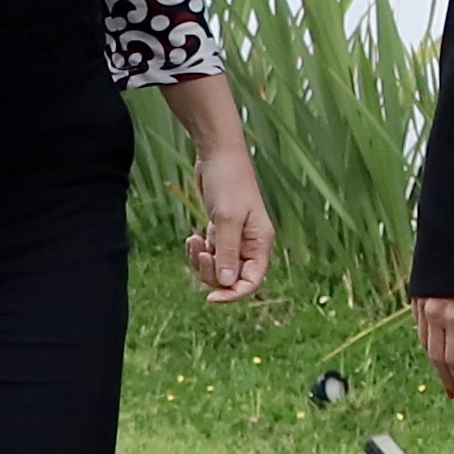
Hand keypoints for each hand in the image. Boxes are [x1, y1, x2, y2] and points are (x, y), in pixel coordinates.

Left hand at [182, 141, 272, 303]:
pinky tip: (192, 236)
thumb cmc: (229, 183)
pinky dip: (198, 251)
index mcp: (260, 242)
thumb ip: (227, 253)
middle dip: (211, 272)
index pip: (252, 282)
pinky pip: (209, 254)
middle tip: (200, 252)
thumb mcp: (227, 219)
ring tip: (193, 240)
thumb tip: (226, 284)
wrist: (217, 155)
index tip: (210, 298)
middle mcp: (250, 244)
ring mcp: (235, 238)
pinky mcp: (220, 231)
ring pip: (217, 268)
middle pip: (231, 278)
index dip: (233, 294)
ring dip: (201, 261)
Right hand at [414, 296, 453, 397]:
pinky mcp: (416, 297)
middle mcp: (435, 315)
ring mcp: (422, 306)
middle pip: (437, 356)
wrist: (451, 233)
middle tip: (453, 392)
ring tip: (445, 374)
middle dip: (446, 377)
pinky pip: (419, 325)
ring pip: (425, 342)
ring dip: (436, 361)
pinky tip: (435, 347)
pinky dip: (427, 340)